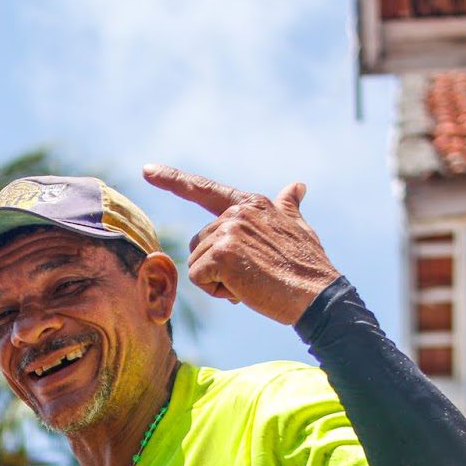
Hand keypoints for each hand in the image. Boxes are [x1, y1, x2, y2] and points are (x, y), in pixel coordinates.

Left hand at [142, 163, 339, 325]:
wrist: (318, 295)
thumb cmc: (307, 266)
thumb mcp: (298, 227)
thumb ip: (287, 206)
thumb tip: (297, 186)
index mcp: (250, 204)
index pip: (204, 189)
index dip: (173, 180)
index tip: (147, 170)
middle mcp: (236, 212)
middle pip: (200, 244)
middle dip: (219, 267)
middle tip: (253, 274)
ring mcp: (228, 231)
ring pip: (197, 264)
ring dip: (219, 281)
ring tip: (252, 281)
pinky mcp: (222, 254)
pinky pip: (198, 278)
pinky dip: (217, 291)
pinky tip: (245, 289)